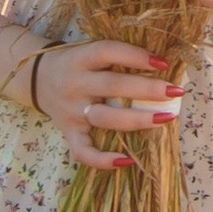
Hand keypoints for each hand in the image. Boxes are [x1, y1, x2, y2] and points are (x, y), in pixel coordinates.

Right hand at [29, 37, 183, 168]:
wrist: (36, 78)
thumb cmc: (76, 63)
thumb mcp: (89, 51)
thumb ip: (116, 56)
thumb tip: (161, 64)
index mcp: (80, 58)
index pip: (108, 51)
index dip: (136, 56)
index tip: (163, 63)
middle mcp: (75, 83)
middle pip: (113, 85)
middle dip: (148, 89)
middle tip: (176, 92)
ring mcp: (71, 110)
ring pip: (105, 118)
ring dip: (137, 120)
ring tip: (165, 118)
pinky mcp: (68, 132)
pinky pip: (83, 151)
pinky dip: (103, 160)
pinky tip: (127, 161)